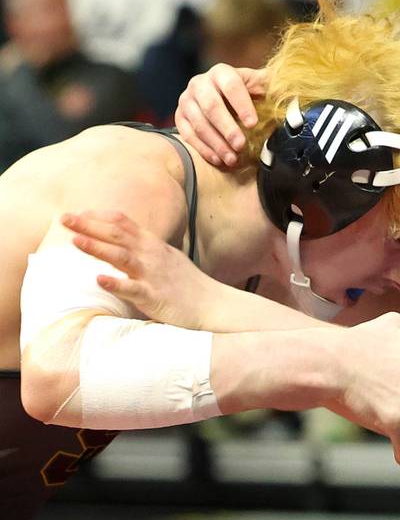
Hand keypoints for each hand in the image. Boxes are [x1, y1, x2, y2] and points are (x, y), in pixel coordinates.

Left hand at [61, 210, 212, 329]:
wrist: (214, 305)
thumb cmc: (189, 286)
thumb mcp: (168, 260)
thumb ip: (146, 251)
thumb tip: (125, 245)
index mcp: (154, 245)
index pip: (123, 223)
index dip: (98, 216)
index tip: (77, 213)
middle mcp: (152, 255)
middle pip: (118, 234)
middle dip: (89, 225)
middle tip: (64, 218)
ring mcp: (154, 275)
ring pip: (122, 257)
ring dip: (98, 247)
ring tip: (75, 240)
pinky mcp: (155, 297)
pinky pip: (133, 289)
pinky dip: (116, 283)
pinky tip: (99, 280)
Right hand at [175, 63, 266, 166]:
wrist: (220, 98)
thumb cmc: (246, 94)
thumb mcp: (259, 85)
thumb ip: (273, 86)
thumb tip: (297, 92)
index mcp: (222, 73)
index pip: (231, 85)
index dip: (242, 104)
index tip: (253, 123)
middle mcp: (200, 83)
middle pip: (211, 106)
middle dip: (227, 128)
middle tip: (241, 145)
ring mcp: (187, 100)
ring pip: (199, 123)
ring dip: (216, 143)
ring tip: (232, 159)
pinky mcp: (180, 117)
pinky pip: (188, 135)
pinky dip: (204, 149)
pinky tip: (219, 160)